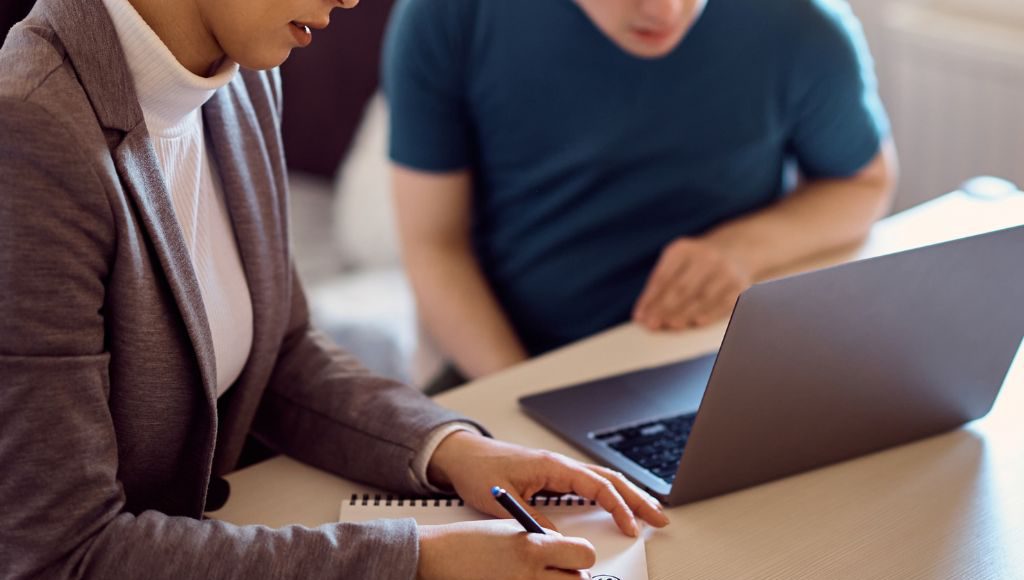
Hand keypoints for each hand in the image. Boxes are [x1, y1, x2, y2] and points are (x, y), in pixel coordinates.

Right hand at [417, 520, 594, 579]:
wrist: (438, 558)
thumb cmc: (470, 541)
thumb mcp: (511, 529)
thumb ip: (543, 539)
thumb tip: (568, 551)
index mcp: (532, 547)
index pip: (584, 554)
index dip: (582, 553)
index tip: (575, 553)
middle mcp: (530, 575)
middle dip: (575, 575)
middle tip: (562, 570)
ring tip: (542, 576)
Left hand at [427, 432, 669, 536]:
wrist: (464, 455)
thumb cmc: (481, 471)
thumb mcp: (504, 499)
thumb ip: (533, 518)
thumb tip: (556, 539)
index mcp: (554, 466)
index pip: (598, 486)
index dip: (618, 507)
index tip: (631, 527)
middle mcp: (561, 464)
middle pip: (610, 479)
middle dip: (637, 498)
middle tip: (660, 518)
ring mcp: (559, 468)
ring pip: (604, 479)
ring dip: (628, 495)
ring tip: (649, 512)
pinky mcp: (553, 474)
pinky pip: (590, 482)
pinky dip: (610, 493)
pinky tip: (618, 504)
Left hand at [633, 237, 752, 329]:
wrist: (737, 249)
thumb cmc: (696, 263)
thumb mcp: (677, 263)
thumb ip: (660, 284)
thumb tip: (644, 313)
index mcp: (683, 250)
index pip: (663, 276)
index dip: (650, 297)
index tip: (639, 316)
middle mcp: (706, 257)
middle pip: (682, 287)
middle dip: (665, 308)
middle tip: (652, 324)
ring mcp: (724, 270)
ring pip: (702, 296)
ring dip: (685, 313)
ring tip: (670, 325)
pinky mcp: (739, 285)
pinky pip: (723, 302)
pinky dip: (710, 313)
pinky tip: (696, 322)